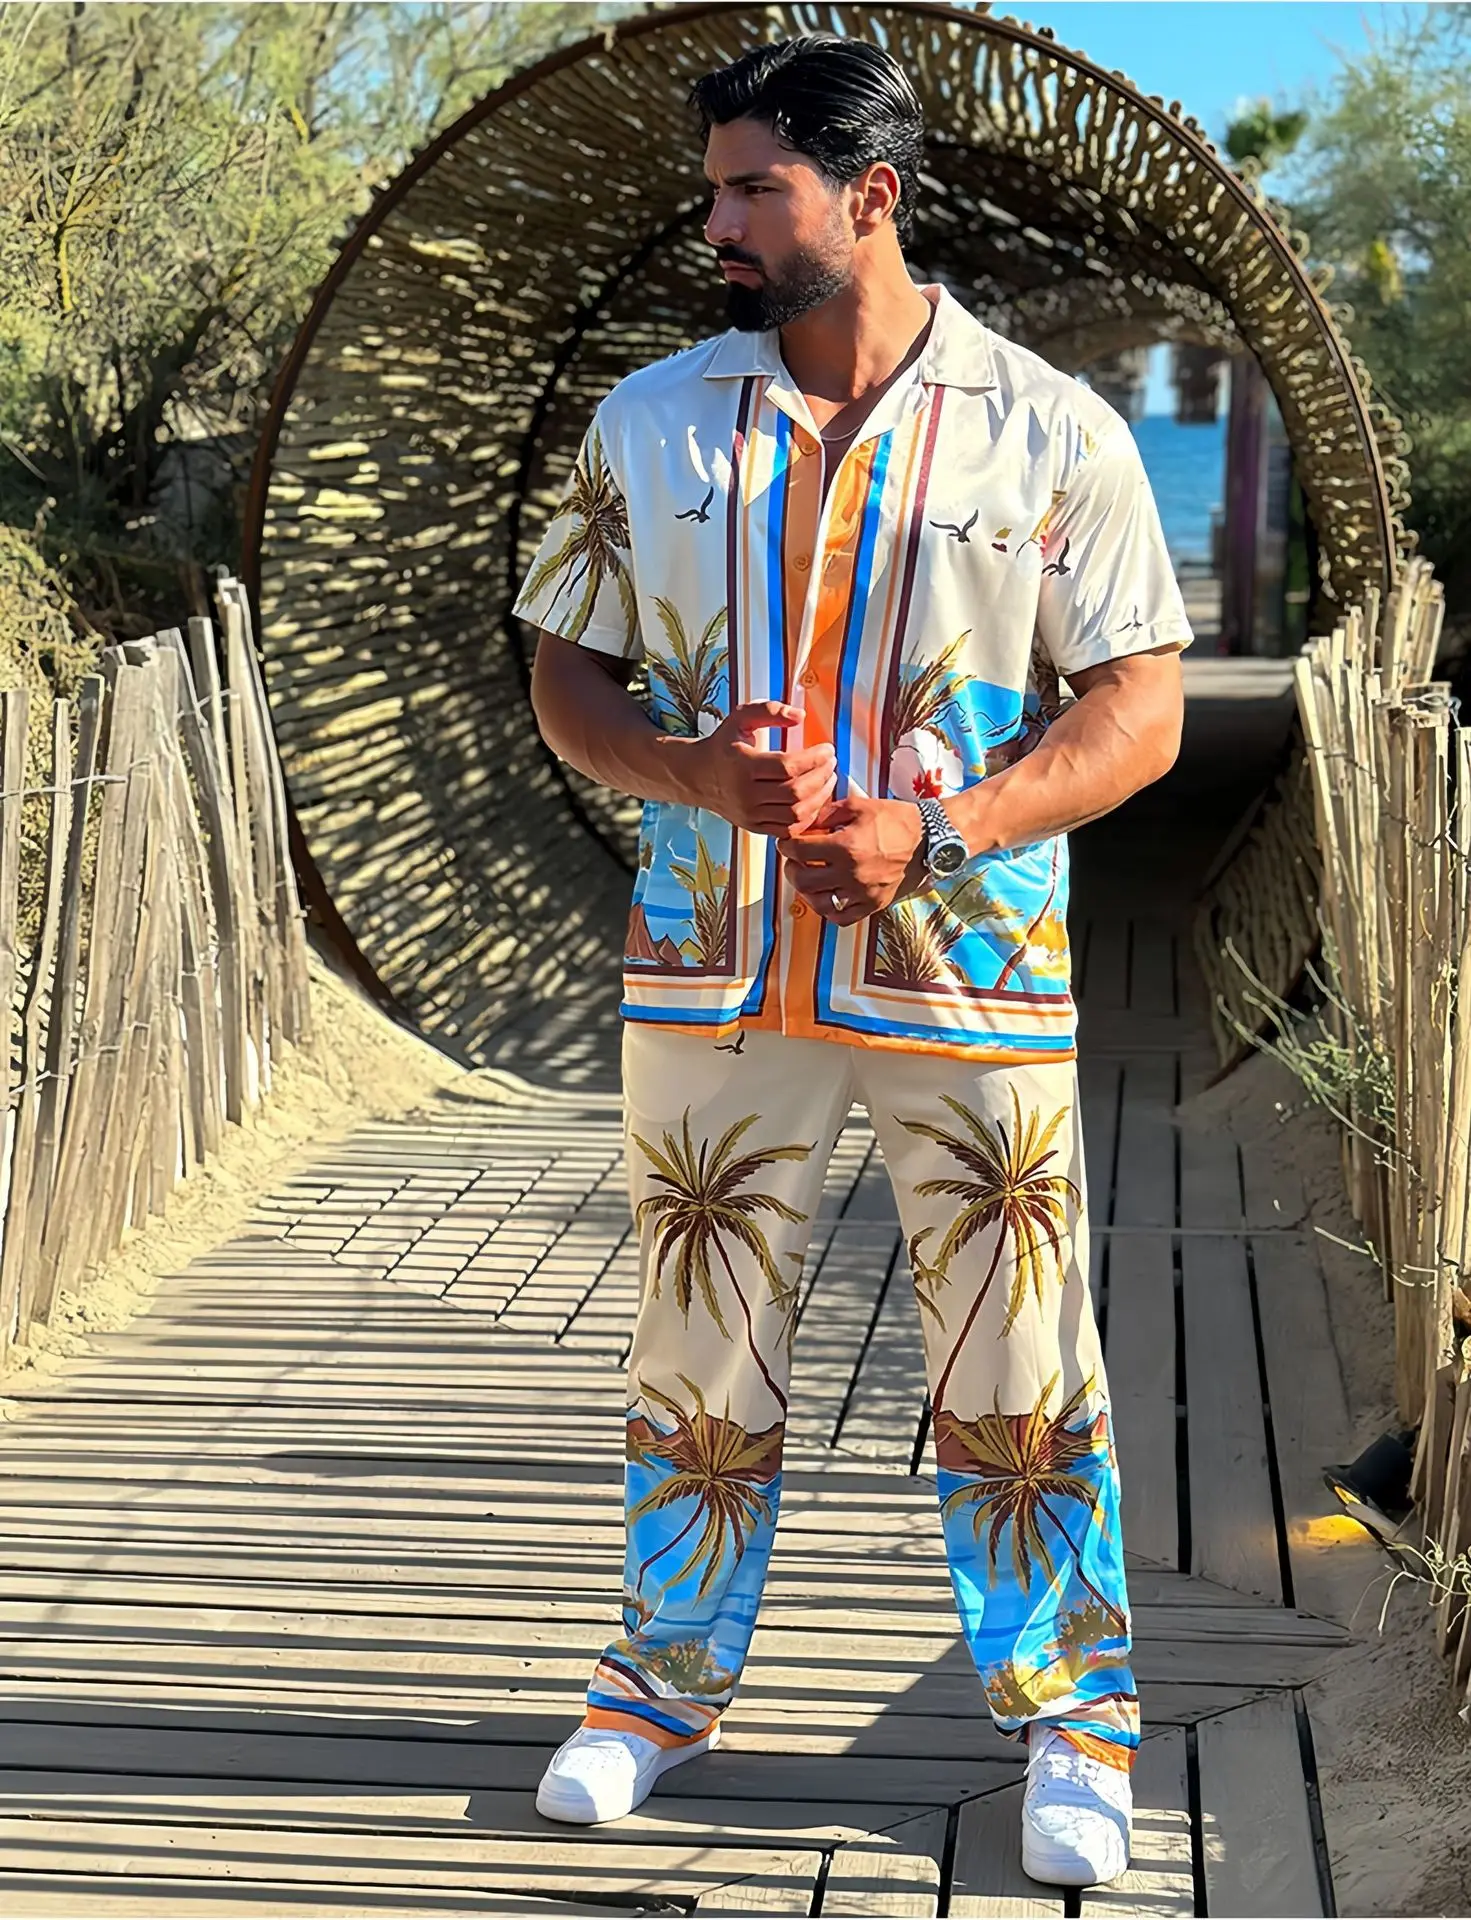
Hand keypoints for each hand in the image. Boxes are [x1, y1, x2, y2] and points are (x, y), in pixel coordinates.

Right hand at [681, 702, 836, 833]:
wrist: (698, 775)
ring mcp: (749, 814)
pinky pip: (788, 829)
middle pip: (795, 792)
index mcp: (742, 765)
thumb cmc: (723, 745)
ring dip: (819, 797)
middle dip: (821, 777)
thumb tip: (800, 716)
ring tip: (827, 780)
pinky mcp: (754, 827)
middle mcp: (745, 794)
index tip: (828, 749)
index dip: (814, 758)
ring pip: (795, 813)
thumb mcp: (740, 718)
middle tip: (831, 764)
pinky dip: (807, 817)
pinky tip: (815, 800)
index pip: (787, 766)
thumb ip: (769, 711)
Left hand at [778, 796, 926, 924]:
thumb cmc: (895, 820)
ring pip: (819, 903)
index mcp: (847, 846)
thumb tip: (803, 824)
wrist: (928, 839)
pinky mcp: (873, 905)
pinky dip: (828, 910)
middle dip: (791, 868)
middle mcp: (852, 873)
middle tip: (793, 861)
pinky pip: (842, 918)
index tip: (786, 842)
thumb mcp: (859, 806)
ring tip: (807, 878)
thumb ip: (827, 814)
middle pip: (804, 880)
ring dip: (806, 891)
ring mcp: (863, 893)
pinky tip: (826, 896)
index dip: (787, 845)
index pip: (800, 851)